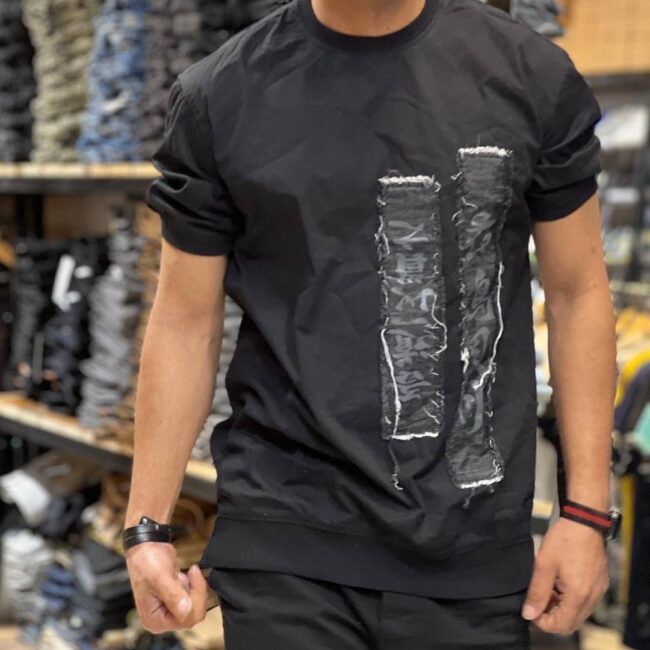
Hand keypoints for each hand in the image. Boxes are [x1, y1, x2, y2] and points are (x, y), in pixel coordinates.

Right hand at [126, 542, 207, 633]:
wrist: (146, 547)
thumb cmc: (146, 561)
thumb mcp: (159, 577)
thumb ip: (173, 595)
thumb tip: (186, 610)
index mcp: (154, 620)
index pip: (185, 620)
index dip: (196, 599)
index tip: (194, 575)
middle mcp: (162, 619)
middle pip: (193, 614)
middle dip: (196, 592)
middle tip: (192, 572)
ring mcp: (170, 609)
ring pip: (196, 606)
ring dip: (195, 588)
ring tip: (183, 574)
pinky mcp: (177, 600)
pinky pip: (194, 598)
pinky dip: (194, 585)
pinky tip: (183, 576)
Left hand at [522, 518, 608, 634]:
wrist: (584, 521)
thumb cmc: (564, 539)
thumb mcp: (544, 564)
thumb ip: (537, 591)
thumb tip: (529, 614)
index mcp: (579, 595)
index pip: (562, 625)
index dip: (543, 622)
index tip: (531, 610)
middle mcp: (592, 597)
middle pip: (572, 622)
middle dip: (552, 617)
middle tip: (537, 601)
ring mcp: (598, 590)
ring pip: (579, 613)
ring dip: (561, 608)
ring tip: (546, 589)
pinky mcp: (599, 582)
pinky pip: (585, 601)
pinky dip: (571, 600)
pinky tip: (559, 584)